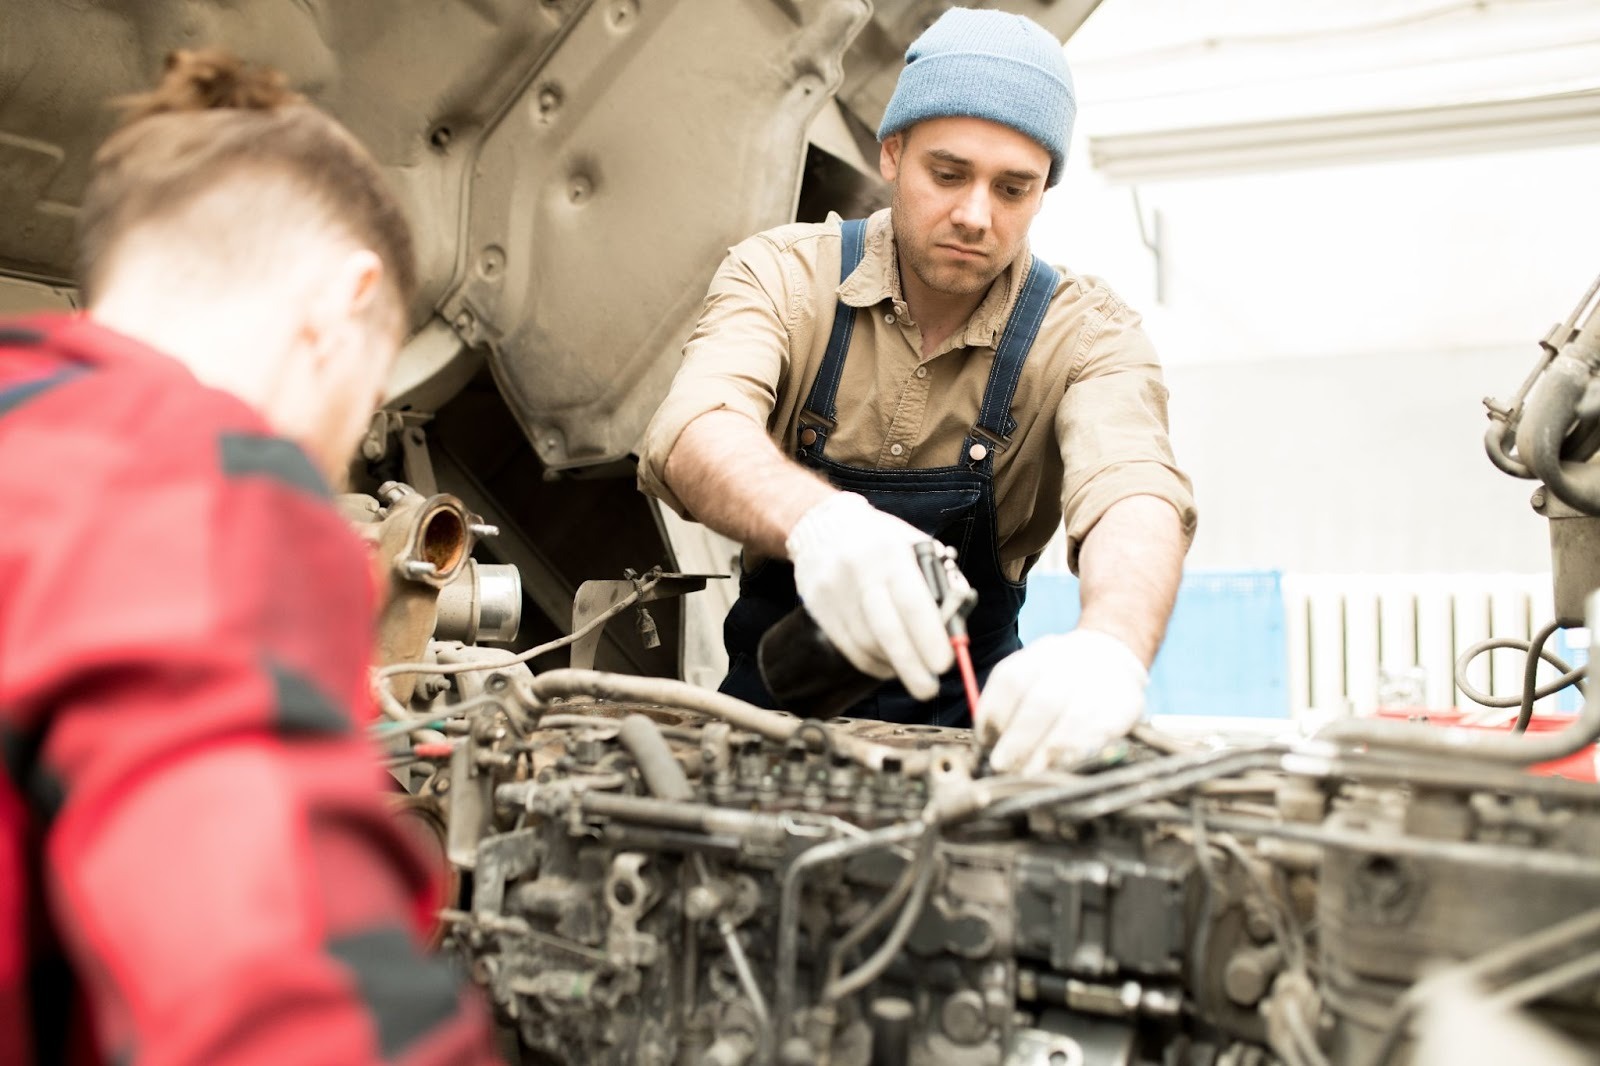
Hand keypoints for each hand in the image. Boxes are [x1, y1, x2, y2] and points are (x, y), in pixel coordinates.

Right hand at [786, 492, 954, 699]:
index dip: (929, 638)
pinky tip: (888, 664)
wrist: (822, 525)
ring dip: (893, 665)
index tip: (944, 665)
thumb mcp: (916, 548)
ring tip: (911, 672)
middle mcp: (858, 571)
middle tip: (928, 689)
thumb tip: (954, 630)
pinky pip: (848, 647)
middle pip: (886, 631)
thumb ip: (940, 584)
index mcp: (890, 553)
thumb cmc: (882, 541)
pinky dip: (872, 662)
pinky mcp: (817, 607)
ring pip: (867, 643)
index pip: (912, 603)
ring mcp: (833, 590)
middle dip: (911, 666)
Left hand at [977, 629, 1148, 773]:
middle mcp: (1072, 663)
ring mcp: (1101, 684)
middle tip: (1002, 765)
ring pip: (1072, 720)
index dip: (993, 714)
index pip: (1011, 680)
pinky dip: (1076, 754)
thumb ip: (1007, 703)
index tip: (984, 741)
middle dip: (1018, 740)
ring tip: (1028, 773)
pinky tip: (1061, 766)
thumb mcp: (1031, 675)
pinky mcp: (1124, 705)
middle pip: (1042, 702)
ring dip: (1046, 752)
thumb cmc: (1059, 679)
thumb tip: (985, 742)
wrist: (1112, 659)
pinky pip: (1099, 733)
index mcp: (1041, 654)